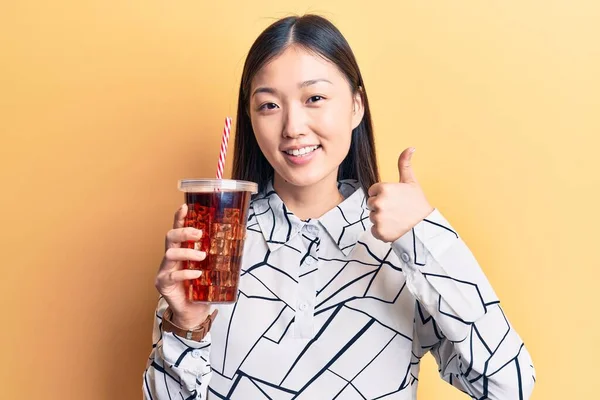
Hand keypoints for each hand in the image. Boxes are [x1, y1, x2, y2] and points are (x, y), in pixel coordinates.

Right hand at [155, 204, 210, 328]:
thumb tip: (243, 236)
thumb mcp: (213, 268)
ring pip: (170, 253)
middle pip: (170, 237)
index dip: (180, 217)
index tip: (185, 206)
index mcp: (182, 250)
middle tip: (199, 234)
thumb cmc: (203, 289)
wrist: (194, 313)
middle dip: (184, 232)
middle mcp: (170, 257)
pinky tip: (197, 274)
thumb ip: (221, 253)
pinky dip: (186, 272)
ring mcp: (165, 270)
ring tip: (203, 257)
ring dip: (187, 252)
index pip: (178, 229)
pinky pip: (173, 274)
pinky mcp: (163, 283)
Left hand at [367, 147, 434, 242]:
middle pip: (371, 204)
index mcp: (384, 188)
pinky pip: (373, 230)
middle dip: (380, 207)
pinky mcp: (378, 231)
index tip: (393, 200)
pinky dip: (381, 231)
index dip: (382, 195)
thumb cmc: (417, 203)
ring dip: (381, 219)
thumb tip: (410, 148)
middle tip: (395, 210)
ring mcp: (378, 217)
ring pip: (372, 217)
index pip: (372, 191)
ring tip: (396, 219)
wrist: (424, 226)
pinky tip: (393, 227)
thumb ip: (405, 164)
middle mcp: (378, 202)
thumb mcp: (410, 182)